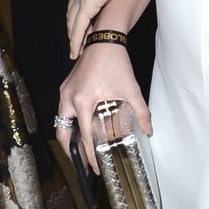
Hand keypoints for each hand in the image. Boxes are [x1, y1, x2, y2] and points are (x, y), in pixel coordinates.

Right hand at [57, 43, 150, 172]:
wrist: (104, 40)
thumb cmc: (116, 63)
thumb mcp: (131, 90)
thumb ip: (141, 112)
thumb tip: (148, 130)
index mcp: (83, 101)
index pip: (85, 136)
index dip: (90, 155)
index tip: (95, 168)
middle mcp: (69, 98)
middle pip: (63, 133)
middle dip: (71, 152)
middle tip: (82, 165)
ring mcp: (65, 92)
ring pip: (61, 123)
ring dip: (69, 138)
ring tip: (80, 151)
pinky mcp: (66, 88)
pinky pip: (64, 111)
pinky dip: (70, 124)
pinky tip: (81, 130)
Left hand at [66, 0, 137, 57]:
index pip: (77, 4)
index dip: (78, 17)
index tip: (82, 28)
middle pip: (71, 15)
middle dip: (72, 30)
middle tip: (75, 44)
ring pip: (72, 24)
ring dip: (73, 39)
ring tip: (75, 51)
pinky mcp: (87, 5)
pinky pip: (78, 28)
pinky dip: (75, 41)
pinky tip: (76, 50)